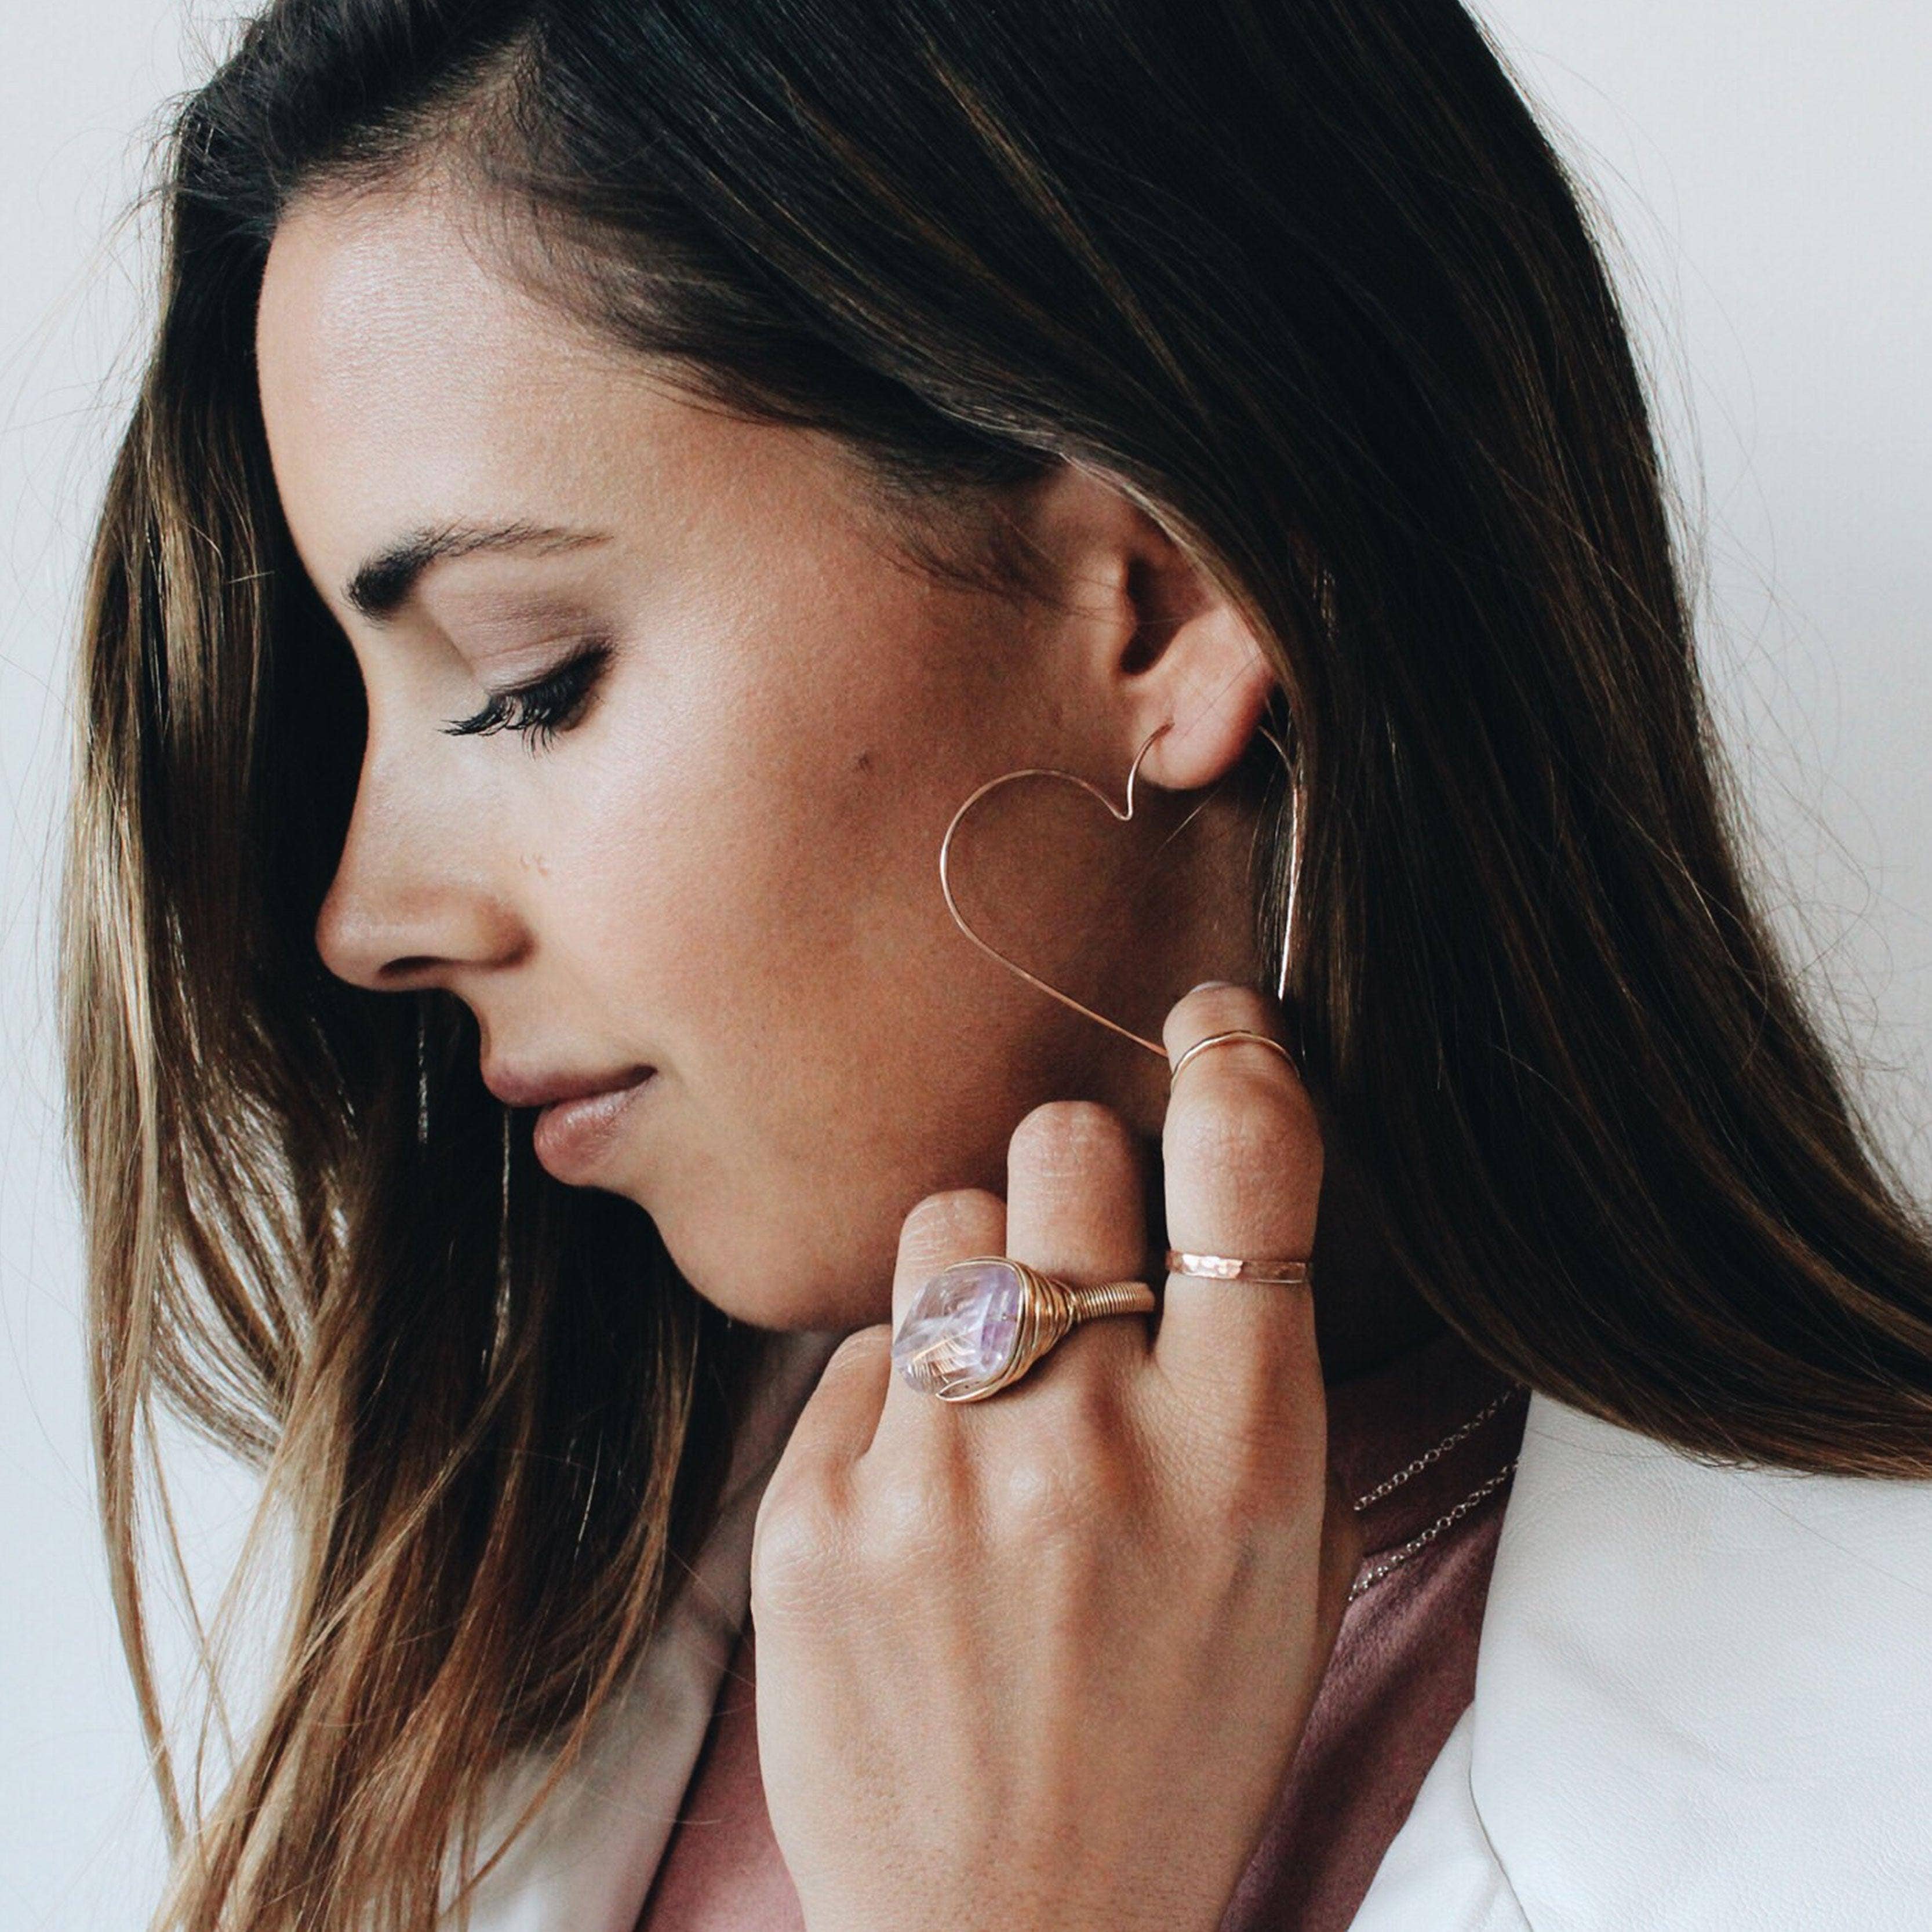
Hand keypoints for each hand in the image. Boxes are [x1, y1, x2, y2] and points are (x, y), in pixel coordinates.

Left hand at [749, 982, 1358, 1931]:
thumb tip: (1210, 1200)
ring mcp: (941, 1469)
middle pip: (1064, 1145)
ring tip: (994, 1395)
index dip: (1237, 1053)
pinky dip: (901, 1394)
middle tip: (1077, 1248)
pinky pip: (865, 1348)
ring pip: (944, 1222)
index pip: (1248, 1165)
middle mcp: (1094, 1440)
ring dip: (978, 1274)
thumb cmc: (1174, 1742)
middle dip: (1076, 1172)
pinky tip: (923, 1498)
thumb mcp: (1291, 1574)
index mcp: (1246, 1456)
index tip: (1211, 1017)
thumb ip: (1266, 1382)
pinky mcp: (815, 1506)